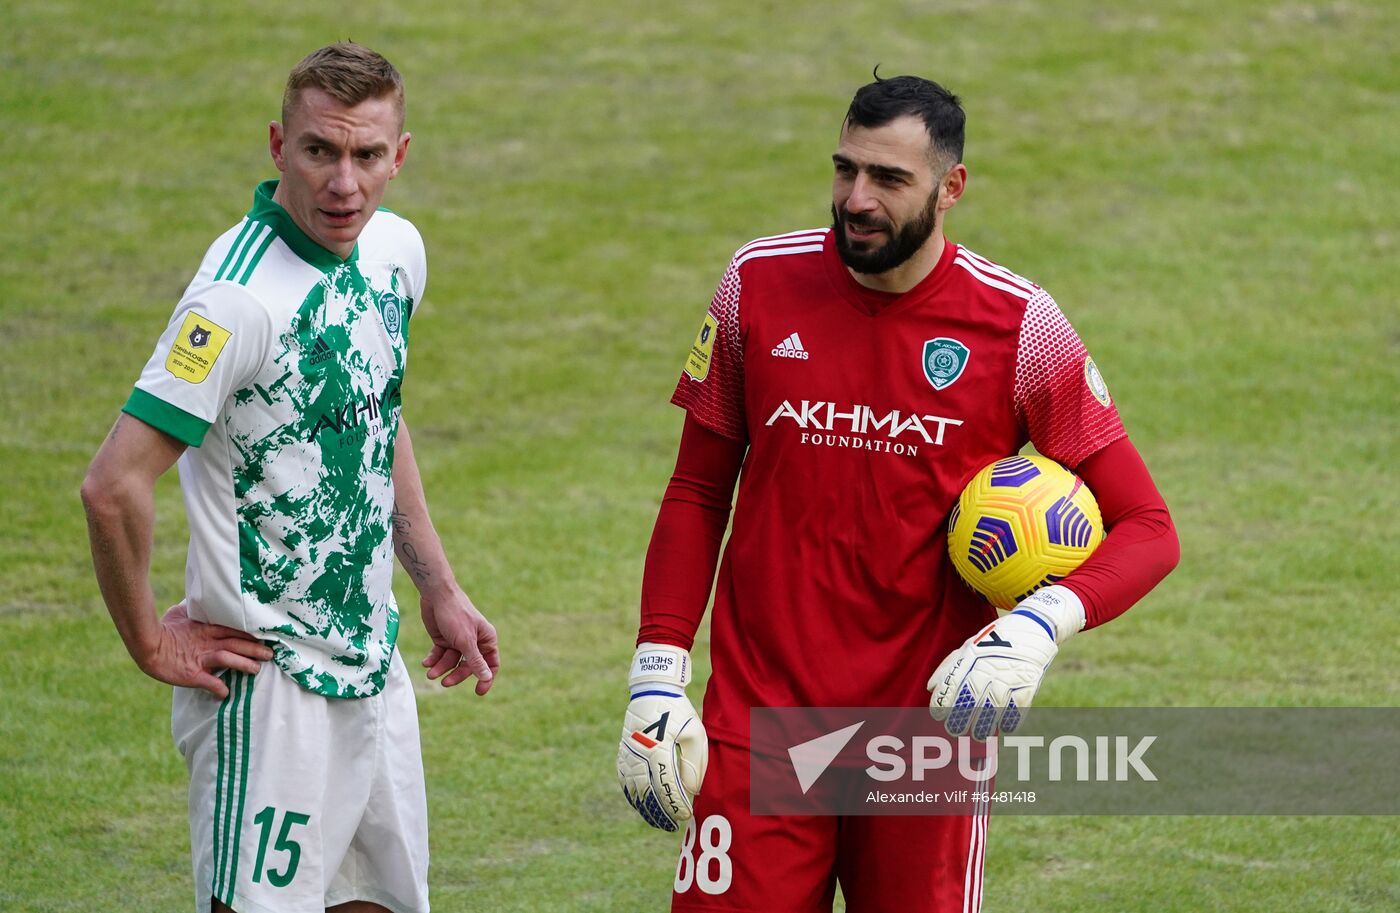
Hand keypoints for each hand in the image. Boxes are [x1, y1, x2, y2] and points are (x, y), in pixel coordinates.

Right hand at [134, 602, 273, 697]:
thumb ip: (195, 609)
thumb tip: (201, 598)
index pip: (234, 629)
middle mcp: (207, 642)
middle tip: (272, 653)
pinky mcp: (191, 674)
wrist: (145, 645)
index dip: (251, 633)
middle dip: (255, 648)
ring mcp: (200, 658)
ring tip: (257, 670)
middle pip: (237, 643)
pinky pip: (208, 682)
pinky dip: (218, 688)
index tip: (267, 635)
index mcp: (206, 628)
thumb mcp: (181, 613)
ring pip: (228, 659)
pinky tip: (227, 693)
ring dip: (244, 665)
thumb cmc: (162, 628)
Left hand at [420, 584, 498, 693]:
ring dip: (441, 668)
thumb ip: (475, 661)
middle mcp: (473, 641)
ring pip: (452, 662)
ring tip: (430, 673)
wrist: (435, 595)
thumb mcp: (465, 641)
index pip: (490, 664)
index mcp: (486, 639)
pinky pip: (440, 655)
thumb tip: (486, 677)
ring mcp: (458, 641)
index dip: (486, 678)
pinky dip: (433, 660)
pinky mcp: (443, 639)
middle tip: (444, 683)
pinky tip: (426, 663)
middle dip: (456, 674)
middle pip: (468, 666)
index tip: (478, 692)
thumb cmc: (455, 614)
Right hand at [617, 644, 707, 831]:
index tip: (686, 815)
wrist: (652, 690)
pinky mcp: (622, 752)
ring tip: (659, 822)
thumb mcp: (694, 733)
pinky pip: (624, 780)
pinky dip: (633, 795)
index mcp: (658, 747)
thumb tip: (693, 791)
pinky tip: (641, 806)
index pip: (666, 784)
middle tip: (673, 825)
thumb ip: (694, 763)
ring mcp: (627, 753)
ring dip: (646, 808)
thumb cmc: (678, 711)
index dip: (675, 802)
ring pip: (633, 789)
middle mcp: (639, 753)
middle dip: (661, 811)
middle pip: (648, 791)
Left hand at [927, 586, 1084, 739]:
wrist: (1033, 625)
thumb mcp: (970, 646)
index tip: (938, 717)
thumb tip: (930, 688)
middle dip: (961, 718)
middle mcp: (988, 665)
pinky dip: (1010, 719)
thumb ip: (950, 666)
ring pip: (993, 705)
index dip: (943, 702)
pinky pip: (1018, 705)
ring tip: (978, 736)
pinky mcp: (1029, 680)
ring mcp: (1010, 673)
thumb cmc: (996, 639)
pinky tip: (1004, 727)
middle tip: (955, 731)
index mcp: (971, 656)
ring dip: (985, 724)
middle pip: (971, 697)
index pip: (952, 682)